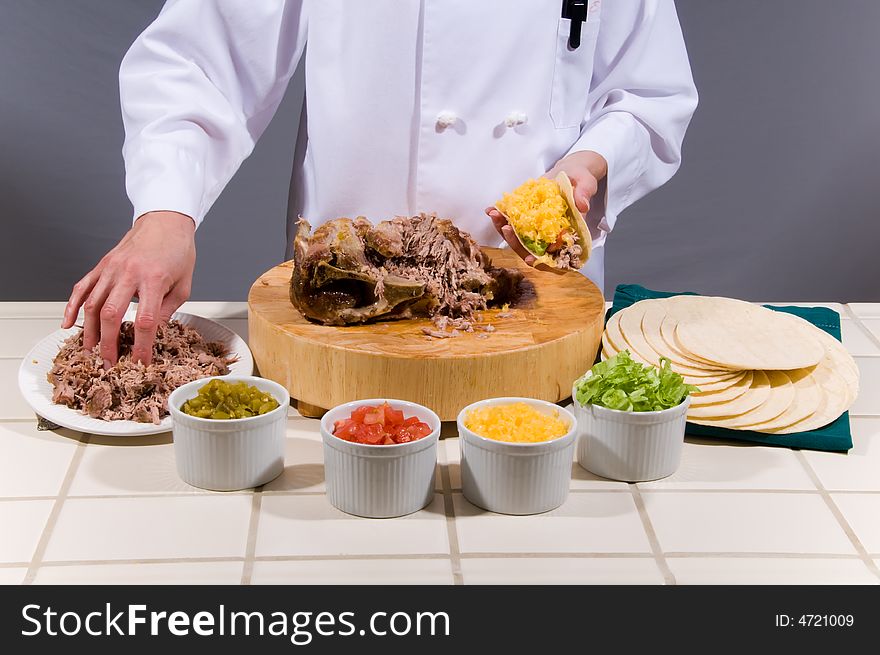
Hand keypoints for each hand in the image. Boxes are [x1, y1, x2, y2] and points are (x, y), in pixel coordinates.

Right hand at [62, 211, 195, 365]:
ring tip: (90, 352)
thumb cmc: (178, 251)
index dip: (142, 346)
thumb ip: (168, 310)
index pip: (146, 320)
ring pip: (91, 303)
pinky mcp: (101, 265)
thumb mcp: (184, 285)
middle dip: (109, 344)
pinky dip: (72, 307)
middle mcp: (129, 273)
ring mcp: (111, 268)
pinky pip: (81, 287)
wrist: (165, 221)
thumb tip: (154, 333)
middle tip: (109, 364)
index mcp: (154, 279)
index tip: (141, 363)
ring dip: (89, 331)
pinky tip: (68, 324)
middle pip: (111, 314)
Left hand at [487, 150, 606, 266]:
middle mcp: (551, 233)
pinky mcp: (528, 216)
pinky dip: (502, 217)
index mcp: (568, 232)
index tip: (530, 258)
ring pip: (519, 236)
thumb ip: (584, 193)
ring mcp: (538, 226)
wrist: (570, 172)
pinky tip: (491, 209)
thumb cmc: (581, 179)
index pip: (555, 252)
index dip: (543, 258)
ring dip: (504, 229)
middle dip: (516, 241)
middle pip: (531, 247)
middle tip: (506, 227)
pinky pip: (513, 221)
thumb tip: (582, 206)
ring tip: (494, 215)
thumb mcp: (586, 182)